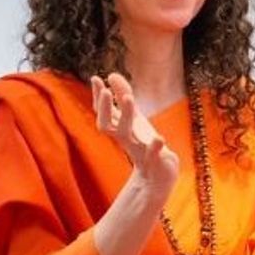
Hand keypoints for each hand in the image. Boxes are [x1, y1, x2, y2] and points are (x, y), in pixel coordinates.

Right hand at [91, 73, 178, 198]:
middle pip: (108, 125)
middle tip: (104, 90)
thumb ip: (123, 98)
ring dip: (127, 116)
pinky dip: (154, 147)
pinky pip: (153, 155)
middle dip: (105, 109)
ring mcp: (139, 151)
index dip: (98, 98)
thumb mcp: (135, 120)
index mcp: (121, 130)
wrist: (157, 180)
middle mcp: (126, 140)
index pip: (104, 114)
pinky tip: (159, 138)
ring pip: (127, 135)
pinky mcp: (155, 162)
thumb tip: (112, 75)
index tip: (95, 78)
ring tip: (129, 97)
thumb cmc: (144, 145)